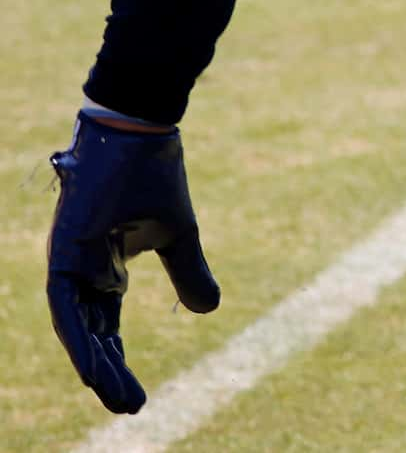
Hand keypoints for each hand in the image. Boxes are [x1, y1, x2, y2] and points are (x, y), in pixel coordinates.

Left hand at [48, 114, 220, 414]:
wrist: (141, 127)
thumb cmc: (154, 172)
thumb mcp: (179, 232)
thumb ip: (187, 271)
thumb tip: (208, 311)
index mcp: (103, 266)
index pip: (106, 326)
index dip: (118, 360)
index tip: (136, 398)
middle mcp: (81, 269)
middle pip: (92, 335)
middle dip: (110, 374)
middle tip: (132, 409)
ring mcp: (69, 260)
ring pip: (78, 328)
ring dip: (96, 366)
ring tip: (117, 400)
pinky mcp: (65, 250)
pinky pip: (68, 305)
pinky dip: (81, 337)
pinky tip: (94, 366)